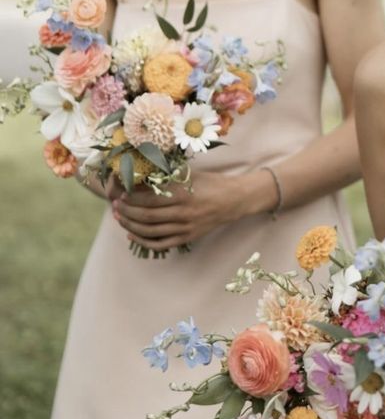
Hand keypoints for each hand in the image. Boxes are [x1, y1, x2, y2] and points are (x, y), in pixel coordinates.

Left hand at [113, 168, 276, 251]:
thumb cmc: (212, 182)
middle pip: (146, 217)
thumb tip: (142, 175)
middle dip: (126, 213)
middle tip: (114, 207)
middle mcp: (183, 213)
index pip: (149, 200)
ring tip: (119, 219)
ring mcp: (186, 228)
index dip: (132, 200)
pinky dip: (144, 242)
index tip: (120, 195)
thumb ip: (168, 176)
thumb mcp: (191, 174)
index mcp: (183, 195)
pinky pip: (161, 244)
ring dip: (131, 226)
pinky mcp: (188, 237)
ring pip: (151, 232)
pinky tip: (133, 236)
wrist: (235, 199)